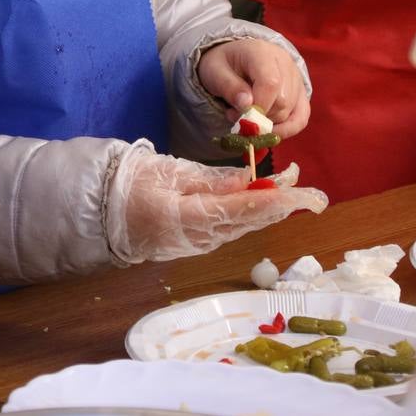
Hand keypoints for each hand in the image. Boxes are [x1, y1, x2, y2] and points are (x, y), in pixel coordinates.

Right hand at [105, 147, 326, 262]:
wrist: (101, 215)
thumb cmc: (129, 186)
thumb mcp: (168, 173)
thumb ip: (210, 180)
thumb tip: (249, 179)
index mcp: (187, 216)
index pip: (241, 209)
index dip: (275, 200)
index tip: (302, 194)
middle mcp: (199, 236)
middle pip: (250, 221)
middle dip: (284, 205)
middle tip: (314, 194)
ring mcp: (200, 242)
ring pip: (245, 225)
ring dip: (273, 208)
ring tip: (298, 189)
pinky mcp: (200, 240)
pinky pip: (233, 226)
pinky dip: (255, 213)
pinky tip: (268, 199)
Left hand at [197, 38, 309, 139]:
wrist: (233, 58)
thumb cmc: (222, 64)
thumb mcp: (215, 72)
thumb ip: (229, 87)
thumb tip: (247, 106)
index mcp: (262, 53)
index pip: (271, 83)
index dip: (259, 106)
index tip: (242, 118)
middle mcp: (285, 63)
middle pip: (282, 101)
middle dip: (259, 117)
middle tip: (236, 115)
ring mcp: (296, 78)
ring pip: (291, 112)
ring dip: (267, 123)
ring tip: (246, 115)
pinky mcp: (300, 93)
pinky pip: (301, 118)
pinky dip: (285, 130)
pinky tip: (267, 130)